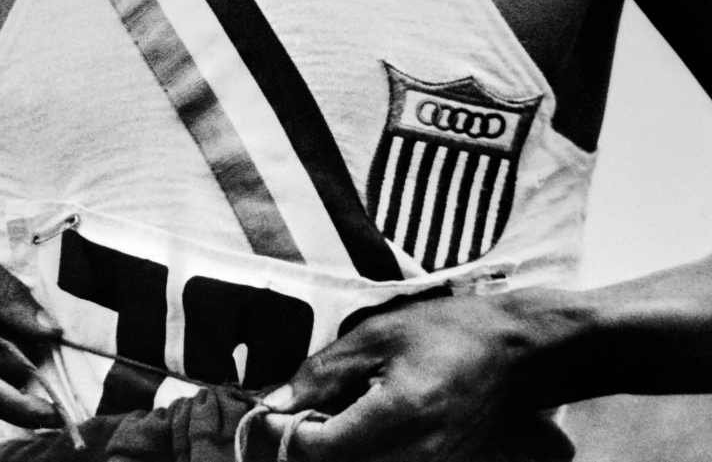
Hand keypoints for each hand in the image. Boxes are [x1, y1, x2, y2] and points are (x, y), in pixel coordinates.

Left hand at [258, 293, 573, 461]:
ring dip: (331, 454)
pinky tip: (355, 428)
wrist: (507, 351)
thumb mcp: (375, 336)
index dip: (288, 435)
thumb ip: (322, 373)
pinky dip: (358, 455)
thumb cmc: (443, 331)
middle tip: (295, 416)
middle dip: (305, 449)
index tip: (274, 412)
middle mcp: (416, 455)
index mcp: (399, 414)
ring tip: (327, 418)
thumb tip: (273, 405)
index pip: (321, 451)